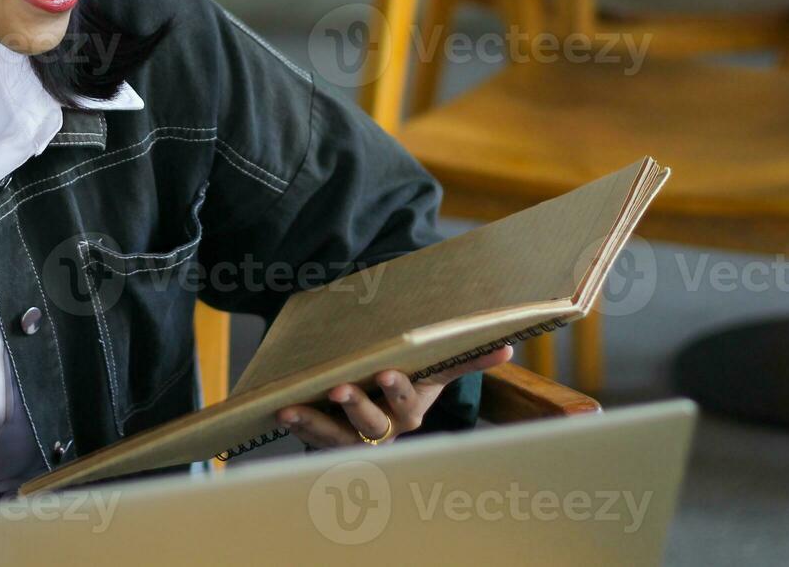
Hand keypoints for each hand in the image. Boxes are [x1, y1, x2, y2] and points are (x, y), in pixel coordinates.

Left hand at [277, 345, 512, 448]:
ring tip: (291, 408)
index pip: (405, 399)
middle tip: (339, 390)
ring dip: (313, 422)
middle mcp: (385, 428)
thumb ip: (466, 359)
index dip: (397, 388)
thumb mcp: (434, 371)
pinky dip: (298, 425)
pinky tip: (281, 411)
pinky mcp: (329, 441)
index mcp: (411, 408)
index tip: (387, 373)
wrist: (383, 402)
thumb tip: (507, 348)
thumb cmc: (410, 379)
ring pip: (334, 434)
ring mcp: (355, 437)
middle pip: (370, 421)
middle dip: (355, 407)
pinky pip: (312, 436)